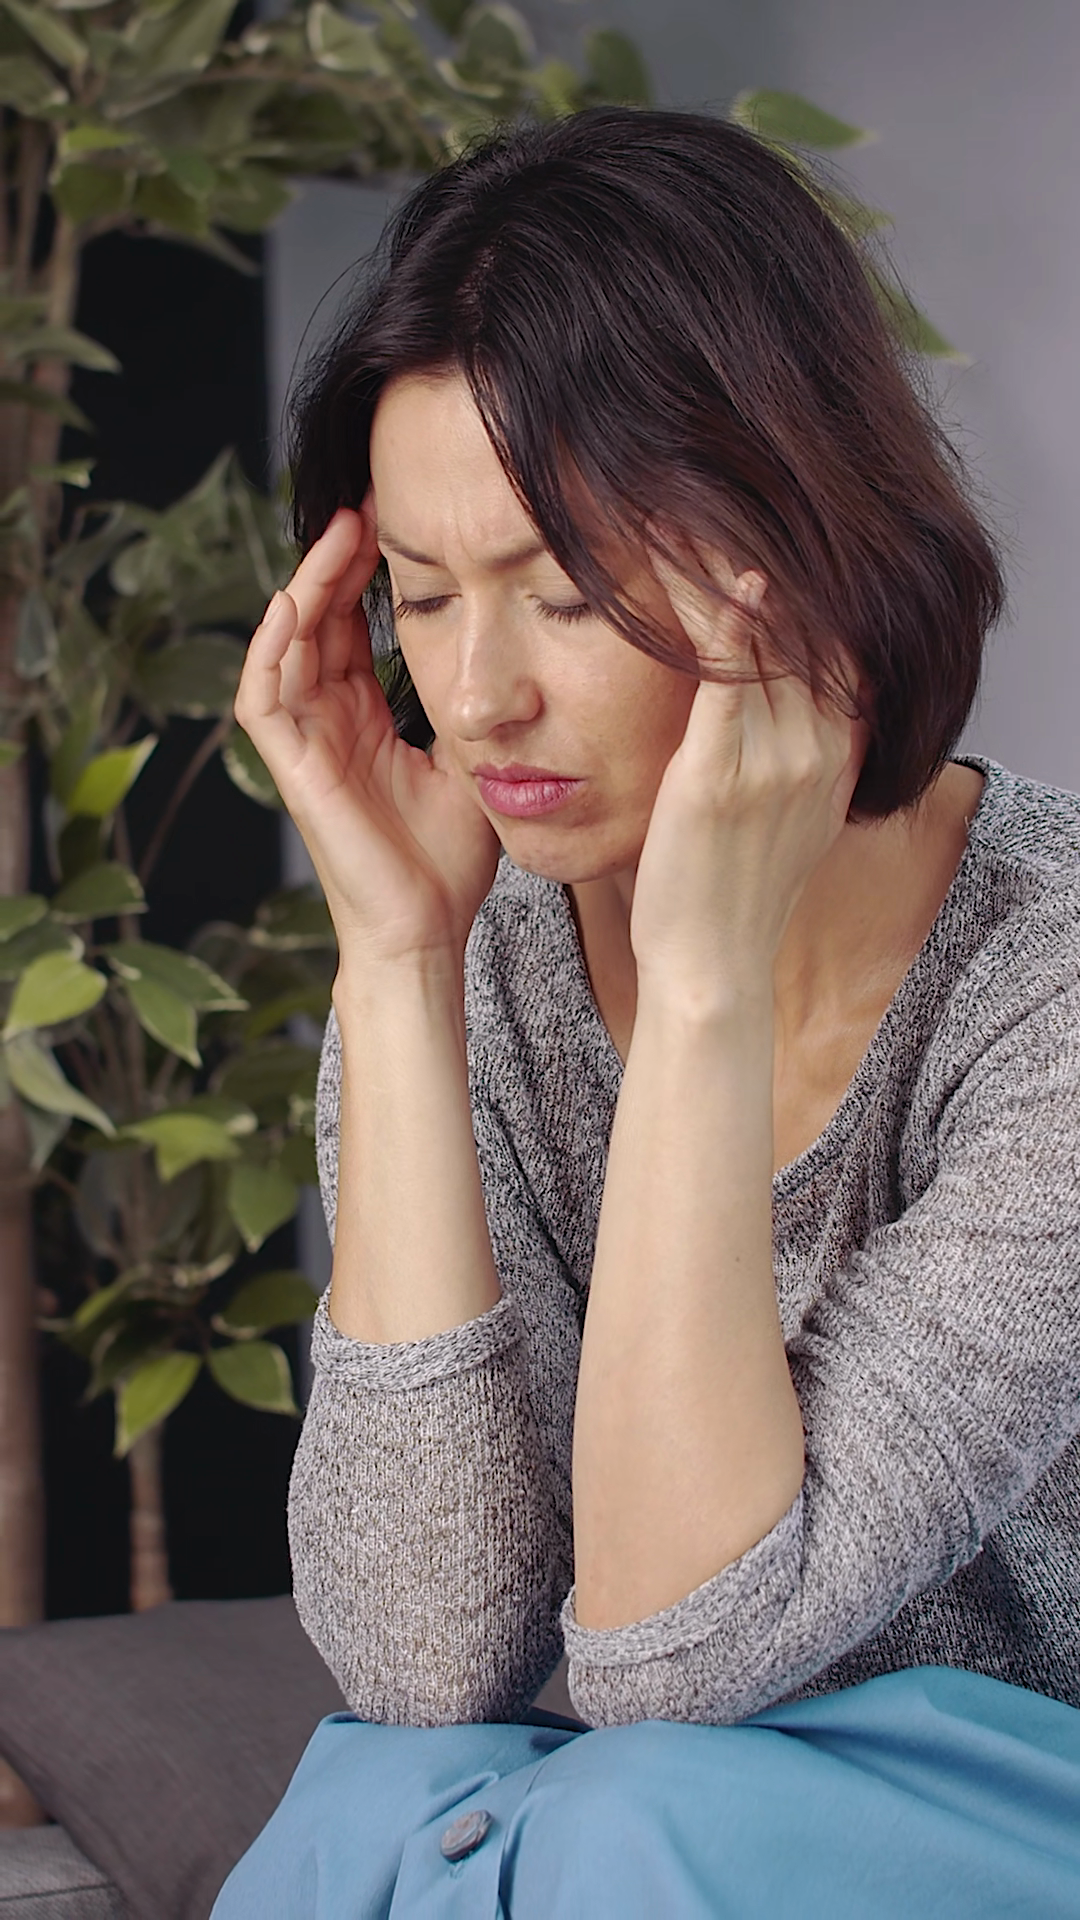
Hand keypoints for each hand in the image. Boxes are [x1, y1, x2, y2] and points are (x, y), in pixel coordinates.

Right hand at [234, 497, 501, 967]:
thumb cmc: (448, 861)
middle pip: (314, 622)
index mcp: (363, 718)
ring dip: (305, 587)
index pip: (350, 627)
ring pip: (284, 646)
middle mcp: (327, 723)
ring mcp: (305, 745)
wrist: (428, 931)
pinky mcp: (292, 771)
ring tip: (336, 534)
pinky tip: (295, 603)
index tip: (394, 520)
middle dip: (334, 561)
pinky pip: (263, 699)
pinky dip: (272, 649)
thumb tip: (506, 655)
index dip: (363, 574)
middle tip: (362, 505)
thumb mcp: (472, 761)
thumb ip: (470, 708)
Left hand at [628, 539, 867, 1005]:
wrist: (711, 964)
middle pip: (801, 622)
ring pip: (763, 638)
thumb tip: (781, 694)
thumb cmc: (731, 888)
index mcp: (837, 751)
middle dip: (751, 552)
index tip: (752, 521)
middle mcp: (821, 748)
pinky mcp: (722, 776)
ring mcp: (776, 762)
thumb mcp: (788, 812)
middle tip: (704, 494)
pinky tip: (713, 574)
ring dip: (717, 570)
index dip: (799, 575)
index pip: (831, 636)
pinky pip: (730, 682)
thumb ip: (795, 749)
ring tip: (675, 514)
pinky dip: (725, 623)